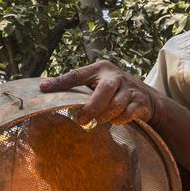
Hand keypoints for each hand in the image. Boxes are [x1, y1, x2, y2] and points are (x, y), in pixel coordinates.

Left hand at [39, 60, 158, 125]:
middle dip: (92, 107)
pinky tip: (115, 122)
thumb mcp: (98, 83)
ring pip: (117, 104)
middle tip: (81, 120)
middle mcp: (115, 76)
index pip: (77, 74)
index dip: (60, 82)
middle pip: (104, 90)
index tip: (43, 88)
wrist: (146, 97)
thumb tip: (48, 90)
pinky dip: (120, 120)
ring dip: (105, 116)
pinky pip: (128, 113)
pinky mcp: (139, 101)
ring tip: (97, 121)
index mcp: (100, 68)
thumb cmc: (113, 90)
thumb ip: (79, 87)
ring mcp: (129, 88)